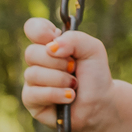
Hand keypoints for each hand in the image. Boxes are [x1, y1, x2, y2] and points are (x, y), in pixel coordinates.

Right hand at [21, 17, 115, 131]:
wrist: (101, 103)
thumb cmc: (95, 75)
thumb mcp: (93, 49)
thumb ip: (75, 38)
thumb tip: (51, 48)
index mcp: (50, 44)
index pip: (32, 28)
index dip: (41, 31)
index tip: (54, 38)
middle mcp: (38, 61)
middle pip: (31, 52)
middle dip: (58, 62)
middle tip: (73, 69)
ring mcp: (32, 81)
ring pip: (34, 74)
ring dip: (60, 80)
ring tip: (74, 85)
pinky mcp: (31, 100)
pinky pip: (34, 93)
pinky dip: (56, 94)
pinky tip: (69, 97)